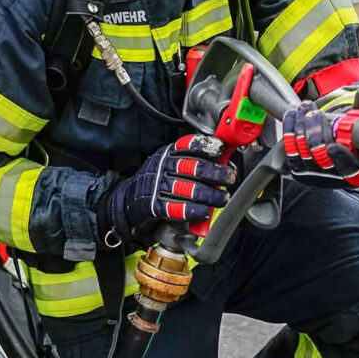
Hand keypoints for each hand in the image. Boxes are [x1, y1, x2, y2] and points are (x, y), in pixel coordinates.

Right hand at [98, 134, 237, 246]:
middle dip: (215, 172)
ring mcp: (158, 186)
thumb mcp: (170, 163)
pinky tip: (204, 212)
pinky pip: (176, 208)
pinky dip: (193, 210)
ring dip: (210, 195)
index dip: (205, 145)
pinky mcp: (155, 205)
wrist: (128, 199)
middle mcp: (162, 167)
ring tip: (223, 198)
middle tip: (230, 177)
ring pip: (189, 188)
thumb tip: (223, 160)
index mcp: (168, 154)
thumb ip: (193, 160)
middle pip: (193, 167)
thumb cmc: (157, 180)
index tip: (220, 149)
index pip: (188, 145)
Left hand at [282, 89, 358, 187]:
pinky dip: (289, 130)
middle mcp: (337, 176)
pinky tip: (292, 115)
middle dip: (315, 131)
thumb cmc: (358, 135)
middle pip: (321, 157)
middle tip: (314, 112)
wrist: (341, 145)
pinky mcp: (298, 169)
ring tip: (304, 108)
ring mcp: (316, 174)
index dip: (341, 160)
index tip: (333, 146)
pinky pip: (290, 150)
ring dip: (300, 126)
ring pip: (303, 152)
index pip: (350, 170)